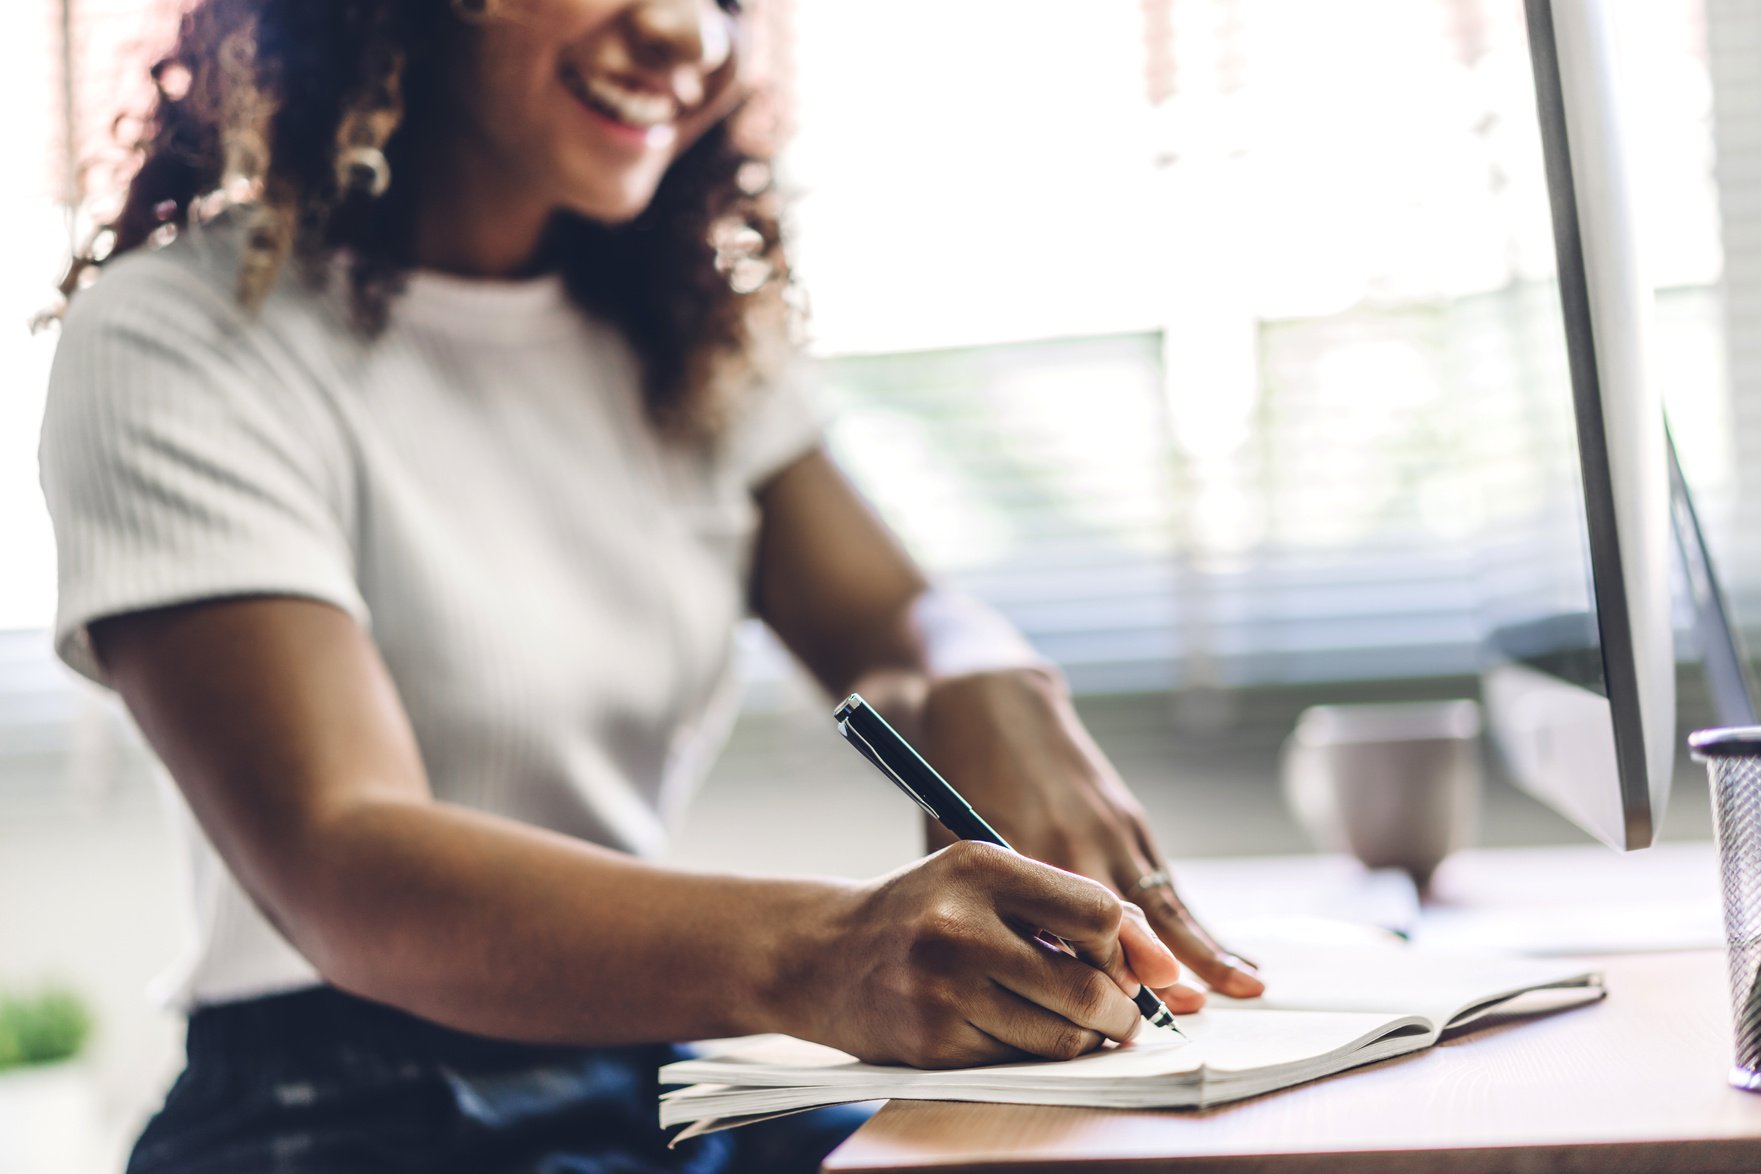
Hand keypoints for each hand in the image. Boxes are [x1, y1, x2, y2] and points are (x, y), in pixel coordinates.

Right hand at [791, 841, 1182, 1067]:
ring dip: (1081, 1039)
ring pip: (1061, 1036)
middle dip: (1118, 1010)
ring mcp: (942, 987)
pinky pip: (1020, 1061)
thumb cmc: (921, 911)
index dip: (1122, 948)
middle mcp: (958, 924)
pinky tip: (1013, 1030)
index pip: (1096, 913)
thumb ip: (1068, 907)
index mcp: (979, 866)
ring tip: (1070, 1023)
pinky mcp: (933, 1041)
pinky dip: (1032, 1054)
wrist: (820, 953)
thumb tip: (1164, 966)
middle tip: (1116, 1013)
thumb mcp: (983, 880)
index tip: (1116, 962)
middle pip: (1087, 987)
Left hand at [915, 670, 1264, 1000]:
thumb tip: (1014, 981)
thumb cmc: (956, 785)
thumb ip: (986, 908)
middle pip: (1118, 924)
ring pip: (1157, 902)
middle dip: (1150, 975)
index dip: (1082, 983)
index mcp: (1019, 856)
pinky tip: (1228, 955)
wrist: (990, 704)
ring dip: (1200, 949)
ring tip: (1242, 989)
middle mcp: (1070, 845)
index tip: (1104, 1024)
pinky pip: (1166, 883)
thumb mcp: (952, 846)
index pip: (1056, 936)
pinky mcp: (1128, 821)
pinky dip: (1196, 923)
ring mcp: (1106, 831)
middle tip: (1184, 1018)